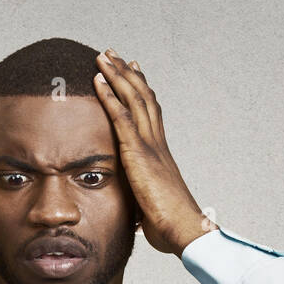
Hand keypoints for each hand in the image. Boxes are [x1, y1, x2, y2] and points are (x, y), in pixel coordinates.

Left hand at [93, 49, 215, 256]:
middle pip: (143, 97)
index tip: (133, 70)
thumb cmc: (170, 225)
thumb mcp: (151, 206)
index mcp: (160, 153)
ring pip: (134, 99)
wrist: (184, 230)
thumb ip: (143, 199)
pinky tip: (99, 80)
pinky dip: (110, 96)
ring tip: (103, 56)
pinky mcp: (139, 153)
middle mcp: (157, 142)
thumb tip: (138, 212)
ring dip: (117, 75)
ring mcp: (150, 145)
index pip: (151, 112)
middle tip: (114, 53)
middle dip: (127, 73)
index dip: (142, 89)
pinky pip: (122, 117)